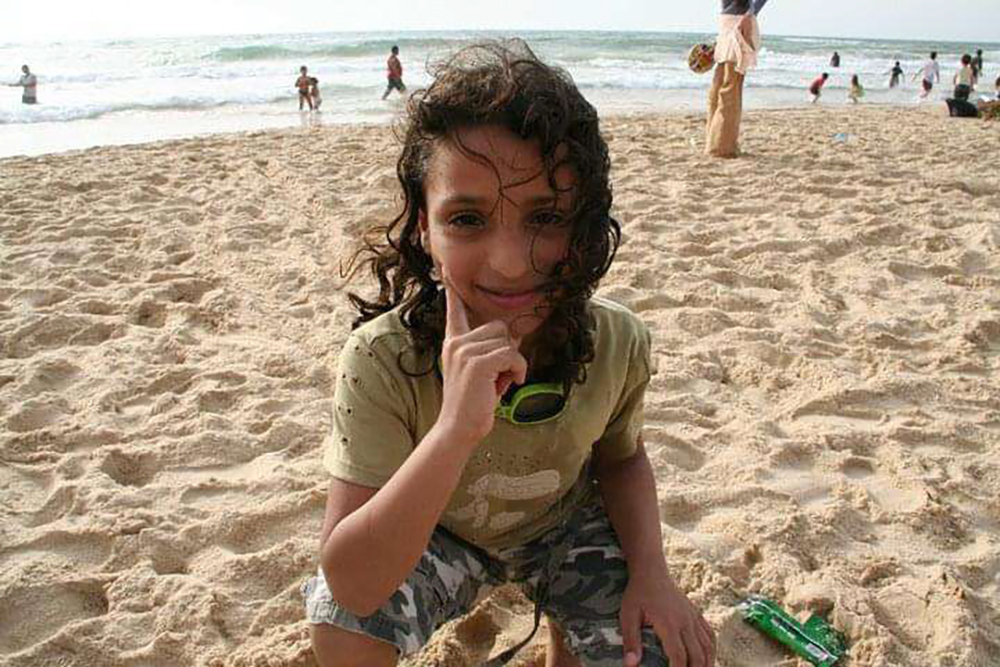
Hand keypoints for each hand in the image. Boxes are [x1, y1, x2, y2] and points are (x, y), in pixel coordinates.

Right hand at [437, 273, 526, 445]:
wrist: (458, 429)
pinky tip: (509, 386)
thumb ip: (492, 352)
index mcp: (453, 344)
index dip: (453, 293)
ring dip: (514, 364)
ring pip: (509, 342)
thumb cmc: (473, 405)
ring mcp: (465, 351)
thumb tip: (514, 338)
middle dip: (508, 351)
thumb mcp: (482, 373)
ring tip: (501, 384)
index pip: (454, 312)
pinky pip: (513, 356)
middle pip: (500, 327)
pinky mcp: (478, 363)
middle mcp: (456, 343)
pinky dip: (518, 371)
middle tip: (499, 377)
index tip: (446, 271)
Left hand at [620, 570, 714, 666]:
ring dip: (706, 663)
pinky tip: (707, 658)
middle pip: (697, 655)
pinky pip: (710, 634)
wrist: (651, 570)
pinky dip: (711, 649)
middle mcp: (686, 621)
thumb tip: (631, 664)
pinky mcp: (696, 613)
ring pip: (708, 646)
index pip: (679, 655)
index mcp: (669, 623)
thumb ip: (630, 640)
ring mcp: (693, 617)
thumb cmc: (638, 593)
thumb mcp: (627, 615)